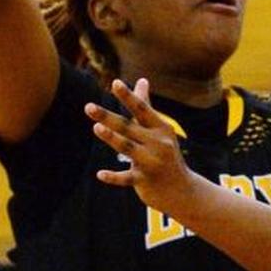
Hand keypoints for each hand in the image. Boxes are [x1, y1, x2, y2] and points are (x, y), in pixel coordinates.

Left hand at [85, 79, 195, 212]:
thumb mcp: (160, 130)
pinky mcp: (145, 181)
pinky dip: (114, 177)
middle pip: (128, 127)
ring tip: (96, 128)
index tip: (115, 83)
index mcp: (161, 129)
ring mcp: (152, 162)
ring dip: (112, 138)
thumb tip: (142, 79)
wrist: (182, 190)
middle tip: (88, 107)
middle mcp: (158, 144)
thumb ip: (146, 106)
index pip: (142, 109)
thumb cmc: (166, 155)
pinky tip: (100, 174)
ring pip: (127, 148)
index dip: (128, 96)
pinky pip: (126, 178)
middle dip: (108, 117)